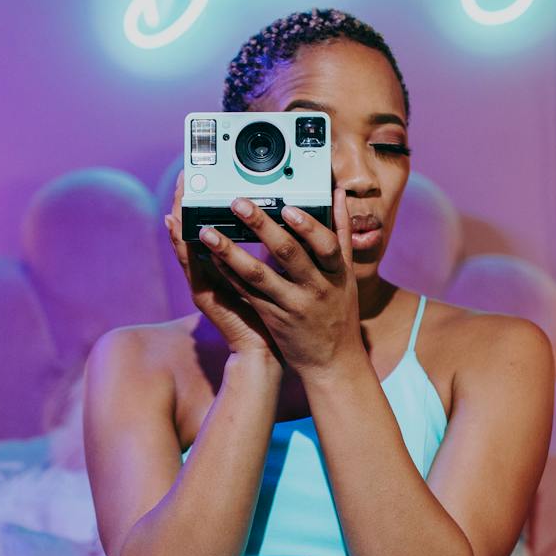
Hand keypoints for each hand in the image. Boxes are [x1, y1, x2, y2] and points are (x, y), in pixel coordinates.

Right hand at [164, 171, 283, 366]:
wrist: (267, 355)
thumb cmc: (280, 316)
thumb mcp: (282, 274)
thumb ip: (282, 249)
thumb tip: (293, 217)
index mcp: (230, 265)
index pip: (213, 227)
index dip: (206, 202)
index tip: (204, 176)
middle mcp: (214, 271)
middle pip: (196, 230)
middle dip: (188, 202)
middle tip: (184, 177)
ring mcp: (206, 284)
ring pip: (188, 246)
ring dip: (181, 219)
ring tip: (176, 195)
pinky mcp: (205, 298)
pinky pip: (192, 269)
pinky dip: (183, 248)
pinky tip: (178, 228)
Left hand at [190, 187, 363, 377]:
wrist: (332, 361)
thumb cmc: (341, 312)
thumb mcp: (347, 274)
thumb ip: (340, 233)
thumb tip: (338, 193)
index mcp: (337, 273)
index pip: (326, 244)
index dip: (307, 226)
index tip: (287, 207)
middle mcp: (315, 288)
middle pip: (288, 253)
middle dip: (262, 226)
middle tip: (239, 204)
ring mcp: (292, 304)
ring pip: (258, 274)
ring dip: (231, 251)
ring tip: (208, 232)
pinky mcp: (272, 317)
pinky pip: (247, 292)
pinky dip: (230, 274)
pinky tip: (213, 257)